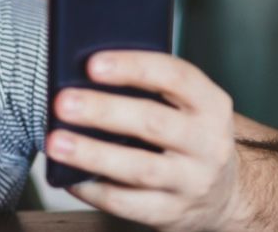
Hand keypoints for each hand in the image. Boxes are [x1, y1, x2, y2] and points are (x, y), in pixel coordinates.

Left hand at [45, 51, 240, 230]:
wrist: (222, 194)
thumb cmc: (186, 135)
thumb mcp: (184, 106)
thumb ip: (147, 88)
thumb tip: (82, 76)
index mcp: (211, 105)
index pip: (176, 76)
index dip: (133, 67)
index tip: (92, 64)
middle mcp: (208, 143)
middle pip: (152, 122)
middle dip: (103, 111)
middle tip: (63, 102)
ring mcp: (191, 182)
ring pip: (139, 167)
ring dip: (92, 153)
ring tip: (56, 142)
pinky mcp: (171, 213)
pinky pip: (126, 203)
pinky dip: (92, 189)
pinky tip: (68, 176)